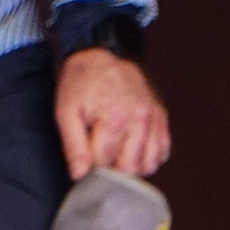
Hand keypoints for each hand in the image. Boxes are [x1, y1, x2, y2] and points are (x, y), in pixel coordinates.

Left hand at [55, 45, 170, 181]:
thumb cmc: (82, 82)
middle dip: (111, 168)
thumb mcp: (66, 112)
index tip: (83, 154)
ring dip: (131, 166)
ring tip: (114, 151)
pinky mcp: (162, 117)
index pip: (104, 165)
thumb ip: (73, 146)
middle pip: (129, 169)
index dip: (90, 164)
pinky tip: (131, 148)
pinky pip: (162, 152)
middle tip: (98, 152)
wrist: (102, 53)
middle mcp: (141, 120)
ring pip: (148, 165)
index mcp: (115, 119)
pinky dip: (148, 157)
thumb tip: (79, 176)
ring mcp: (154, 119)